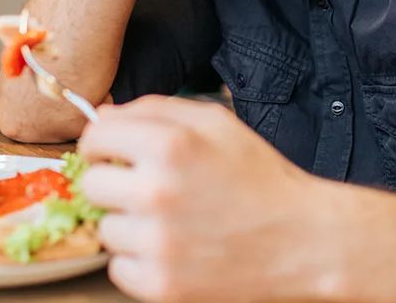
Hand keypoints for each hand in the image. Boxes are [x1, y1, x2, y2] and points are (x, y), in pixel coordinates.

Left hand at [79, 96, 331, 302]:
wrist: (304, 240)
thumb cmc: (260, 177)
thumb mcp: (217, 124)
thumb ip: (155, 109)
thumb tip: (102, 115)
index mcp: (170, 144)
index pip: (95, 137)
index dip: (104, 143)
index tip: (116, 154)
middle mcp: (158, 192)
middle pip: (91, 184)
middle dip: (114, 183)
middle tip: (148, 190)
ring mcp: (158, 243)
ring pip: (105, 229)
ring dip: (129, 225)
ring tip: (170, 222)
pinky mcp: (162, 286)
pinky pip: (118, 269)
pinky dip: (139, 262)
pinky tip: (173, 250)